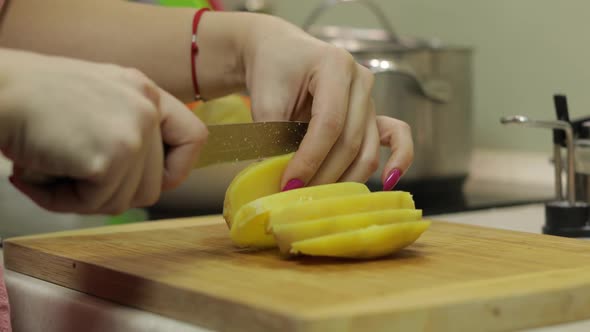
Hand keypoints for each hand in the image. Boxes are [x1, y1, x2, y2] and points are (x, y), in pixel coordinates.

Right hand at [0, 49, 207, 213]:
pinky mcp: (111, 158)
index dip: (177, 169)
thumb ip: (130, 129)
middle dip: (111, 192)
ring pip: (126, 201)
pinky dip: (62, 201)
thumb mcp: (99, 99)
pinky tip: (37, 176)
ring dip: (84, 198)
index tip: (150, 179)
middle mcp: (146, 109)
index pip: (193, 138)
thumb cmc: (32, 98)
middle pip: (154, 185)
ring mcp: (133, 133)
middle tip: (71, 178)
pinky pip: (96, 204)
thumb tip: (149, 179)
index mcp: (146, 92)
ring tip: (50, 171)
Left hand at [239, 14, 413, 189]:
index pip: (329, 123)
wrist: (280, 54)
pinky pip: (395, 137)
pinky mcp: (373, 115)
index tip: (289, 183)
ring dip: (344, 179)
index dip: (310, 158)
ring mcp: (370, 99)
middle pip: (350, 141)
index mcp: (335, 66)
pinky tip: (387, 181)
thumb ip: (273, 135)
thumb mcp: (264, 99)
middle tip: (299, 196)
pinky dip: (398, 160)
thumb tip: (285, 180)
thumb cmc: (271, 72)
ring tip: (317, 197)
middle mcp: (361, 82)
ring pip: (367, 150)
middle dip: (324, 175)